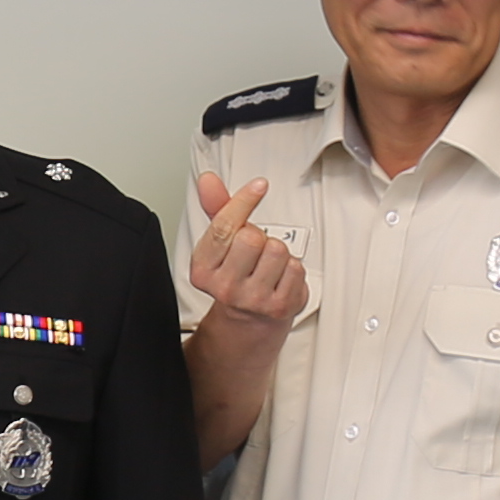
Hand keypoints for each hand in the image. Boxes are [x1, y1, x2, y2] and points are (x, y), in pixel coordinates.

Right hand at [185, 173, 304, 332]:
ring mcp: (253, 299)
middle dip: (258, 236)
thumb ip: (216, 208)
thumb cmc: (236, 274)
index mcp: (203, 270)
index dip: (243, 201)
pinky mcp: (280, 306)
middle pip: (252, 237)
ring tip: (267, 264)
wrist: (249, 319)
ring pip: (277, 250)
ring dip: (277, 251)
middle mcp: (225, 288)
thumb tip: (209, 180)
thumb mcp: (220, 243)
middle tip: (254, 249)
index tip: (258, 186)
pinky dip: (292, 268)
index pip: (224, 227)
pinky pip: (296, 267)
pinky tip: (279, 277)